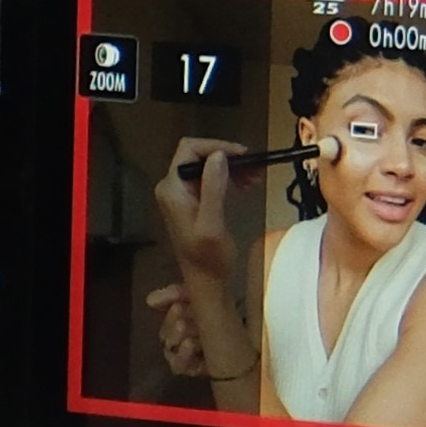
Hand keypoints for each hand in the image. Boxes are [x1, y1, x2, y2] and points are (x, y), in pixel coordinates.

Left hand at [150, 135, 253, 281]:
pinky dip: (228, 177)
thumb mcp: (212, 223)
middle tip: (255, 168)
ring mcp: (180, 193)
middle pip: (198, 155)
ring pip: (206, 165)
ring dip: (231, 167)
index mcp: (172, 189)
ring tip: (254, 178)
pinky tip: (246, 185)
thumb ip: (213, 189)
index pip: (189, 150)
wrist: (206, 279)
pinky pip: (209, 178)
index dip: (217, 147)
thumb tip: (218, 156)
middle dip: (227, 157)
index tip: (244, 155)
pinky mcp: (191, 200)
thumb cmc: (209, 257)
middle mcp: (171, 187)